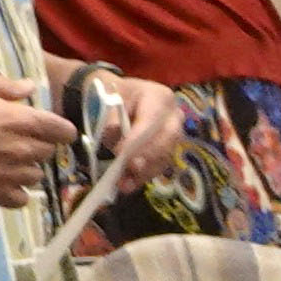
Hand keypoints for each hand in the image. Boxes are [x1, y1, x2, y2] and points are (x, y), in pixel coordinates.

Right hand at [0, 70, 73, 204]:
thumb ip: (5, 86)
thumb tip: (30, 87)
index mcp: (23, 120)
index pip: (64, 130)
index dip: (59, 129)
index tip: (50, 128)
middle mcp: (23, 149)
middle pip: (48, 152)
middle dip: (38, 145)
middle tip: (17, 140)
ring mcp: (11, 174)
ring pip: (36, 176)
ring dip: (26, 168)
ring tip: (6, 161)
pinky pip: (21, 199)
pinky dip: (15, 192)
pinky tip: (1, 182)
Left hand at [91, 75, 184, 196]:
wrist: (116, 97)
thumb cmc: (111, 95)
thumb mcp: (106, 98)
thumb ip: (111, 117)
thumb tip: (116, 137)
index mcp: (159, 96)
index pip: (153, 119)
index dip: (139, 137)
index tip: (120, 152)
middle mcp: (173, 115)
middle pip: (169, 138)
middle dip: (150, 156)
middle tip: (131, 168)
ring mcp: (174, 134)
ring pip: (166, 155)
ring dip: (145, 172)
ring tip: (124, 183)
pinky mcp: (167, 150)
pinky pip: (159, 165)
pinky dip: (143, 176)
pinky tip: (128, 184)